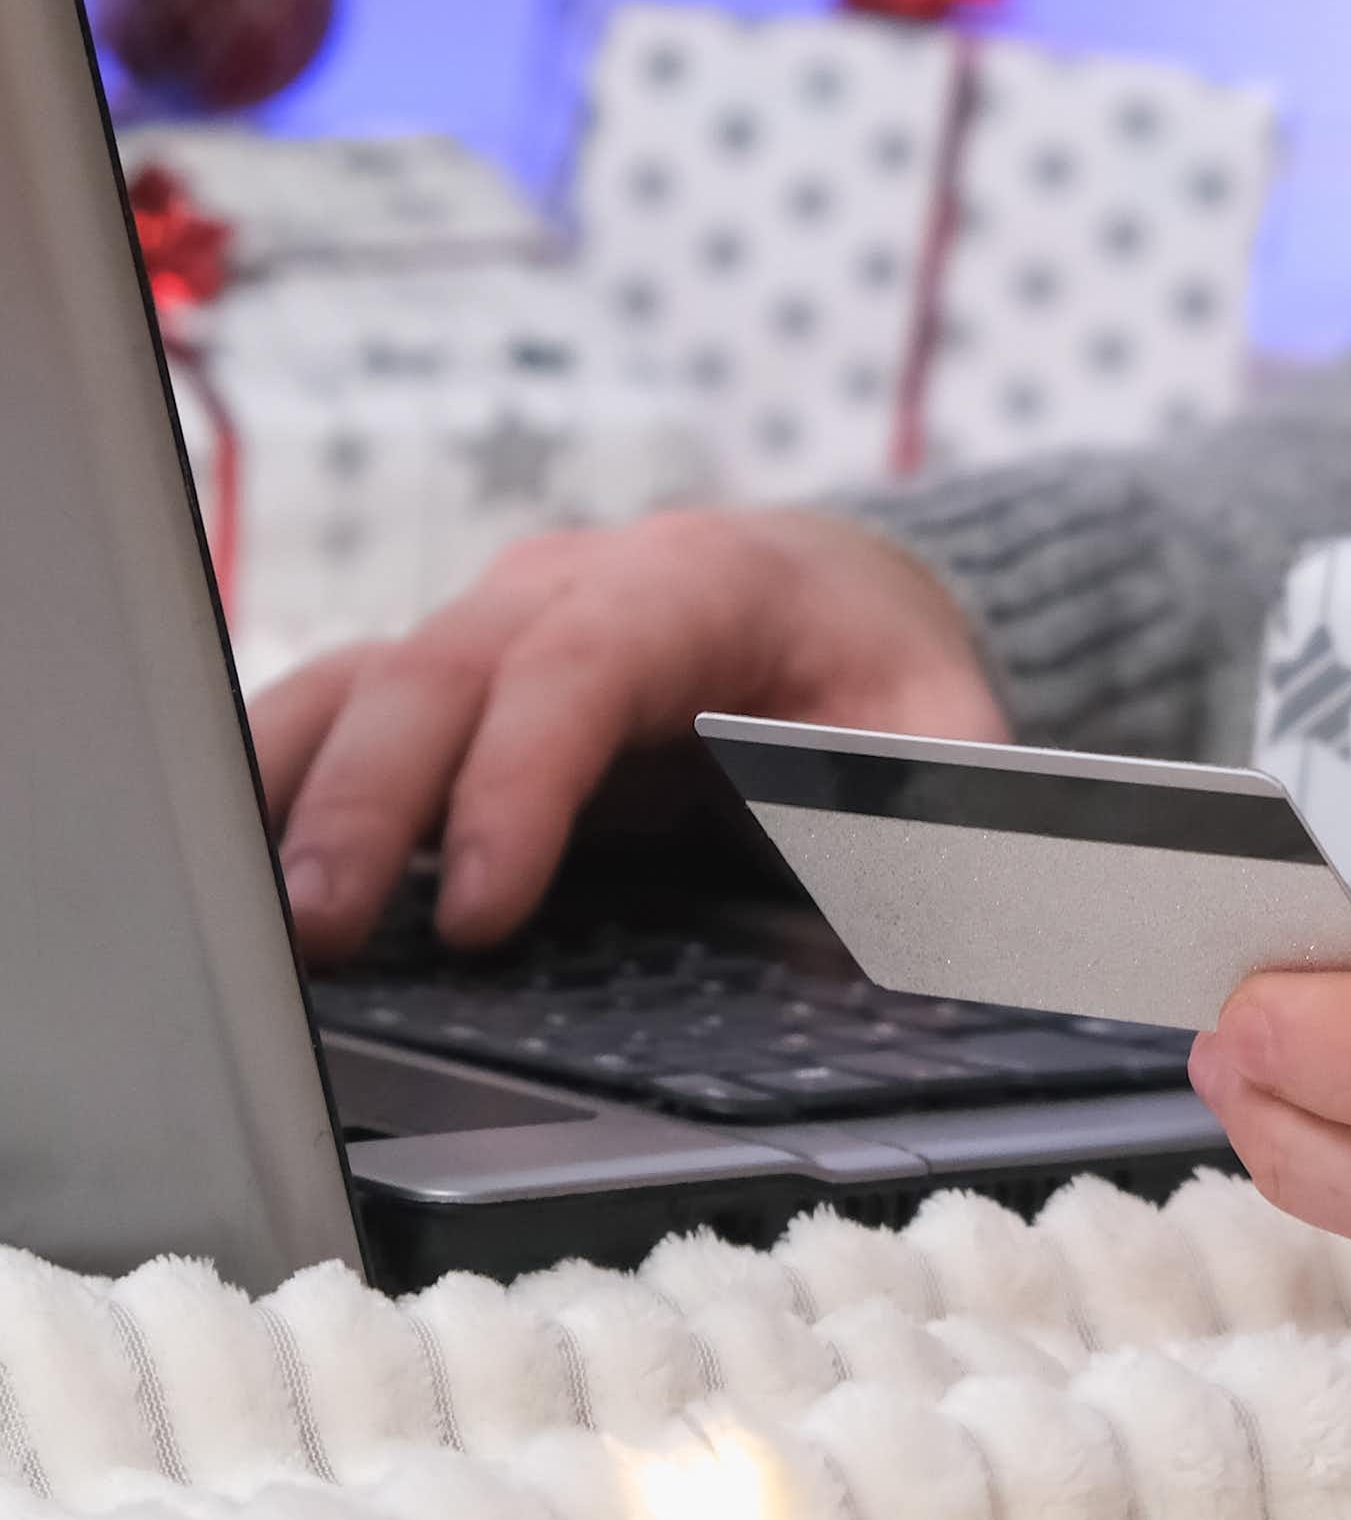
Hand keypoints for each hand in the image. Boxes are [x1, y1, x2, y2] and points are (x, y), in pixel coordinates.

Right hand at [251, 510, 1004, 961]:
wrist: (835, 590)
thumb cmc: (881, 662)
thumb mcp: (943, 722)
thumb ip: (943, 805)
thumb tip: (956, 915)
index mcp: (691, 586)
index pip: (579, 671)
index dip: (519, 783)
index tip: (485, 908)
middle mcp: (567, 590)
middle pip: (440, 676)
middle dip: (374, 805)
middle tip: (321, 933)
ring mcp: (494, 625)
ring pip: (361, 682)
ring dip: (295, 794)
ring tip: (242, 918)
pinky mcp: (453, 676)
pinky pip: (341, 711)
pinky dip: (276, 780)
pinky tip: (226, 866)